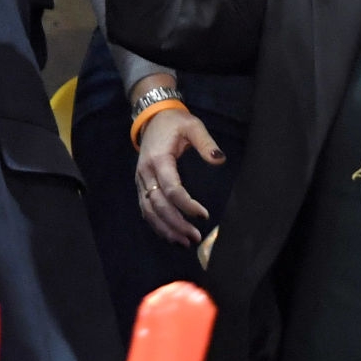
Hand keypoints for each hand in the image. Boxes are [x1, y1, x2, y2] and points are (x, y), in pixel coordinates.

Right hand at [136, 100, 224, 246]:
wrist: (152, 118)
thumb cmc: (175, 122)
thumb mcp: (193, 125)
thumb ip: (206, 143)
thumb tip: (219, 160)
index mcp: (158, 159)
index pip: (171, 189)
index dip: (187, 205)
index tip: (204, 215)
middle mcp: (145, 173)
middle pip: (158, 205)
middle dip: (176, 223)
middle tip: (195, 237)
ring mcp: (141, 181)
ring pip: (149, 211)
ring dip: (165, 229)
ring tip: (184, 242)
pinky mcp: (141, 185)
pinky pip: (145, 209)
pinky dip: (156, 225)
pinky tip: (170, 235)